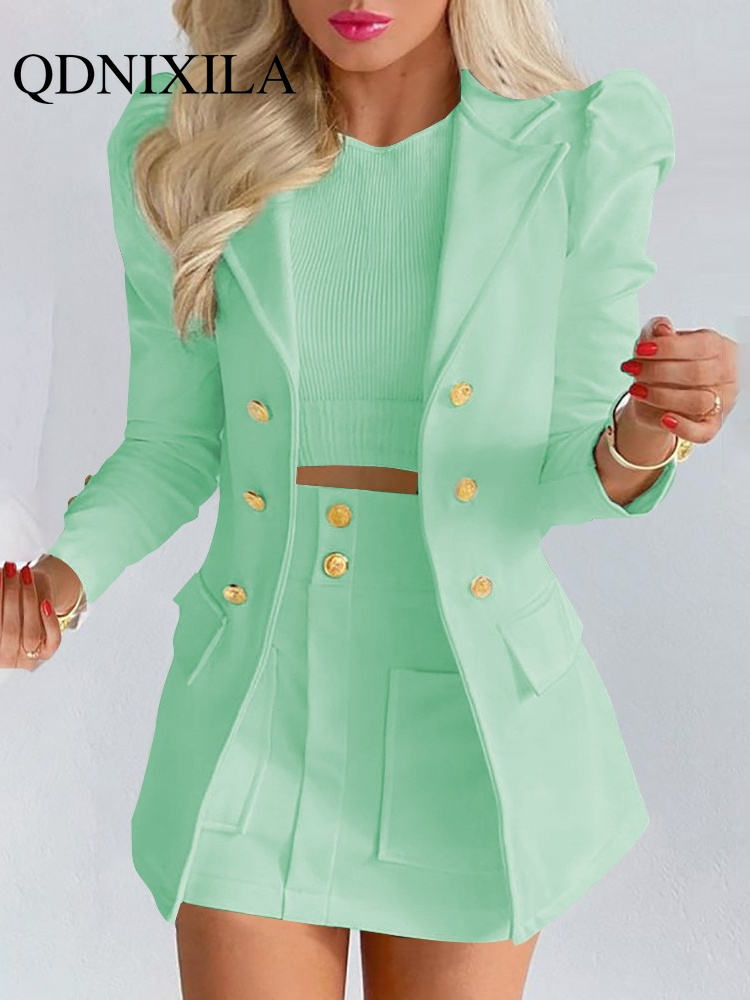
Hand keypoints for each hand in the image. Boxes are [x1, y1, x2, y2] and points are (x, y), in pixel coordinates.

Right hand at [0, 558, 71, 671]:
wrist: (27, 608)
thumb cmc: (6, 604)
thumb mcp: (1, 600)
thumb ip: (0, 593)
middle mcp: (3, 657)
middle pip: (9, 630)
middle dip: (10, 594)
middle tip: (11, 569)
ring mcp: (25, 658)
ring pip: (31, 633)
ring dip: (28, 599)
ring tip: (24, 573)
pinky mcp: (46, 653)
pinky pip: (52, 640)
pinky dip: (50, 621)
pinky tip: (45, 602)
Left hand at [620, 315, 737, 443]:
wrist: (657, 394)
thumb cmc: (662, 363)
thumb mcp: (656, 342)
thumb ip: (658, 332)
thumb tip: (662, 328)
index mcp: (718, 347)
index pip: (700, 345)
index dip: (668, 348)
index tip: (641, 350)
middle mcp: (726, 373)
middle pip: (696, 374)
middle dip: (658, 371)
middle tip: (632, 370)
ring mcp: (722, 400)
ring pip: (697, 401)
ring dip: (662, 396)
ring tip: (636, 390)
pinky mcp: (712, 424)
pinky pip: (703, 432)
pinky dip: (683, 428)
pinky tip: (664, 420)